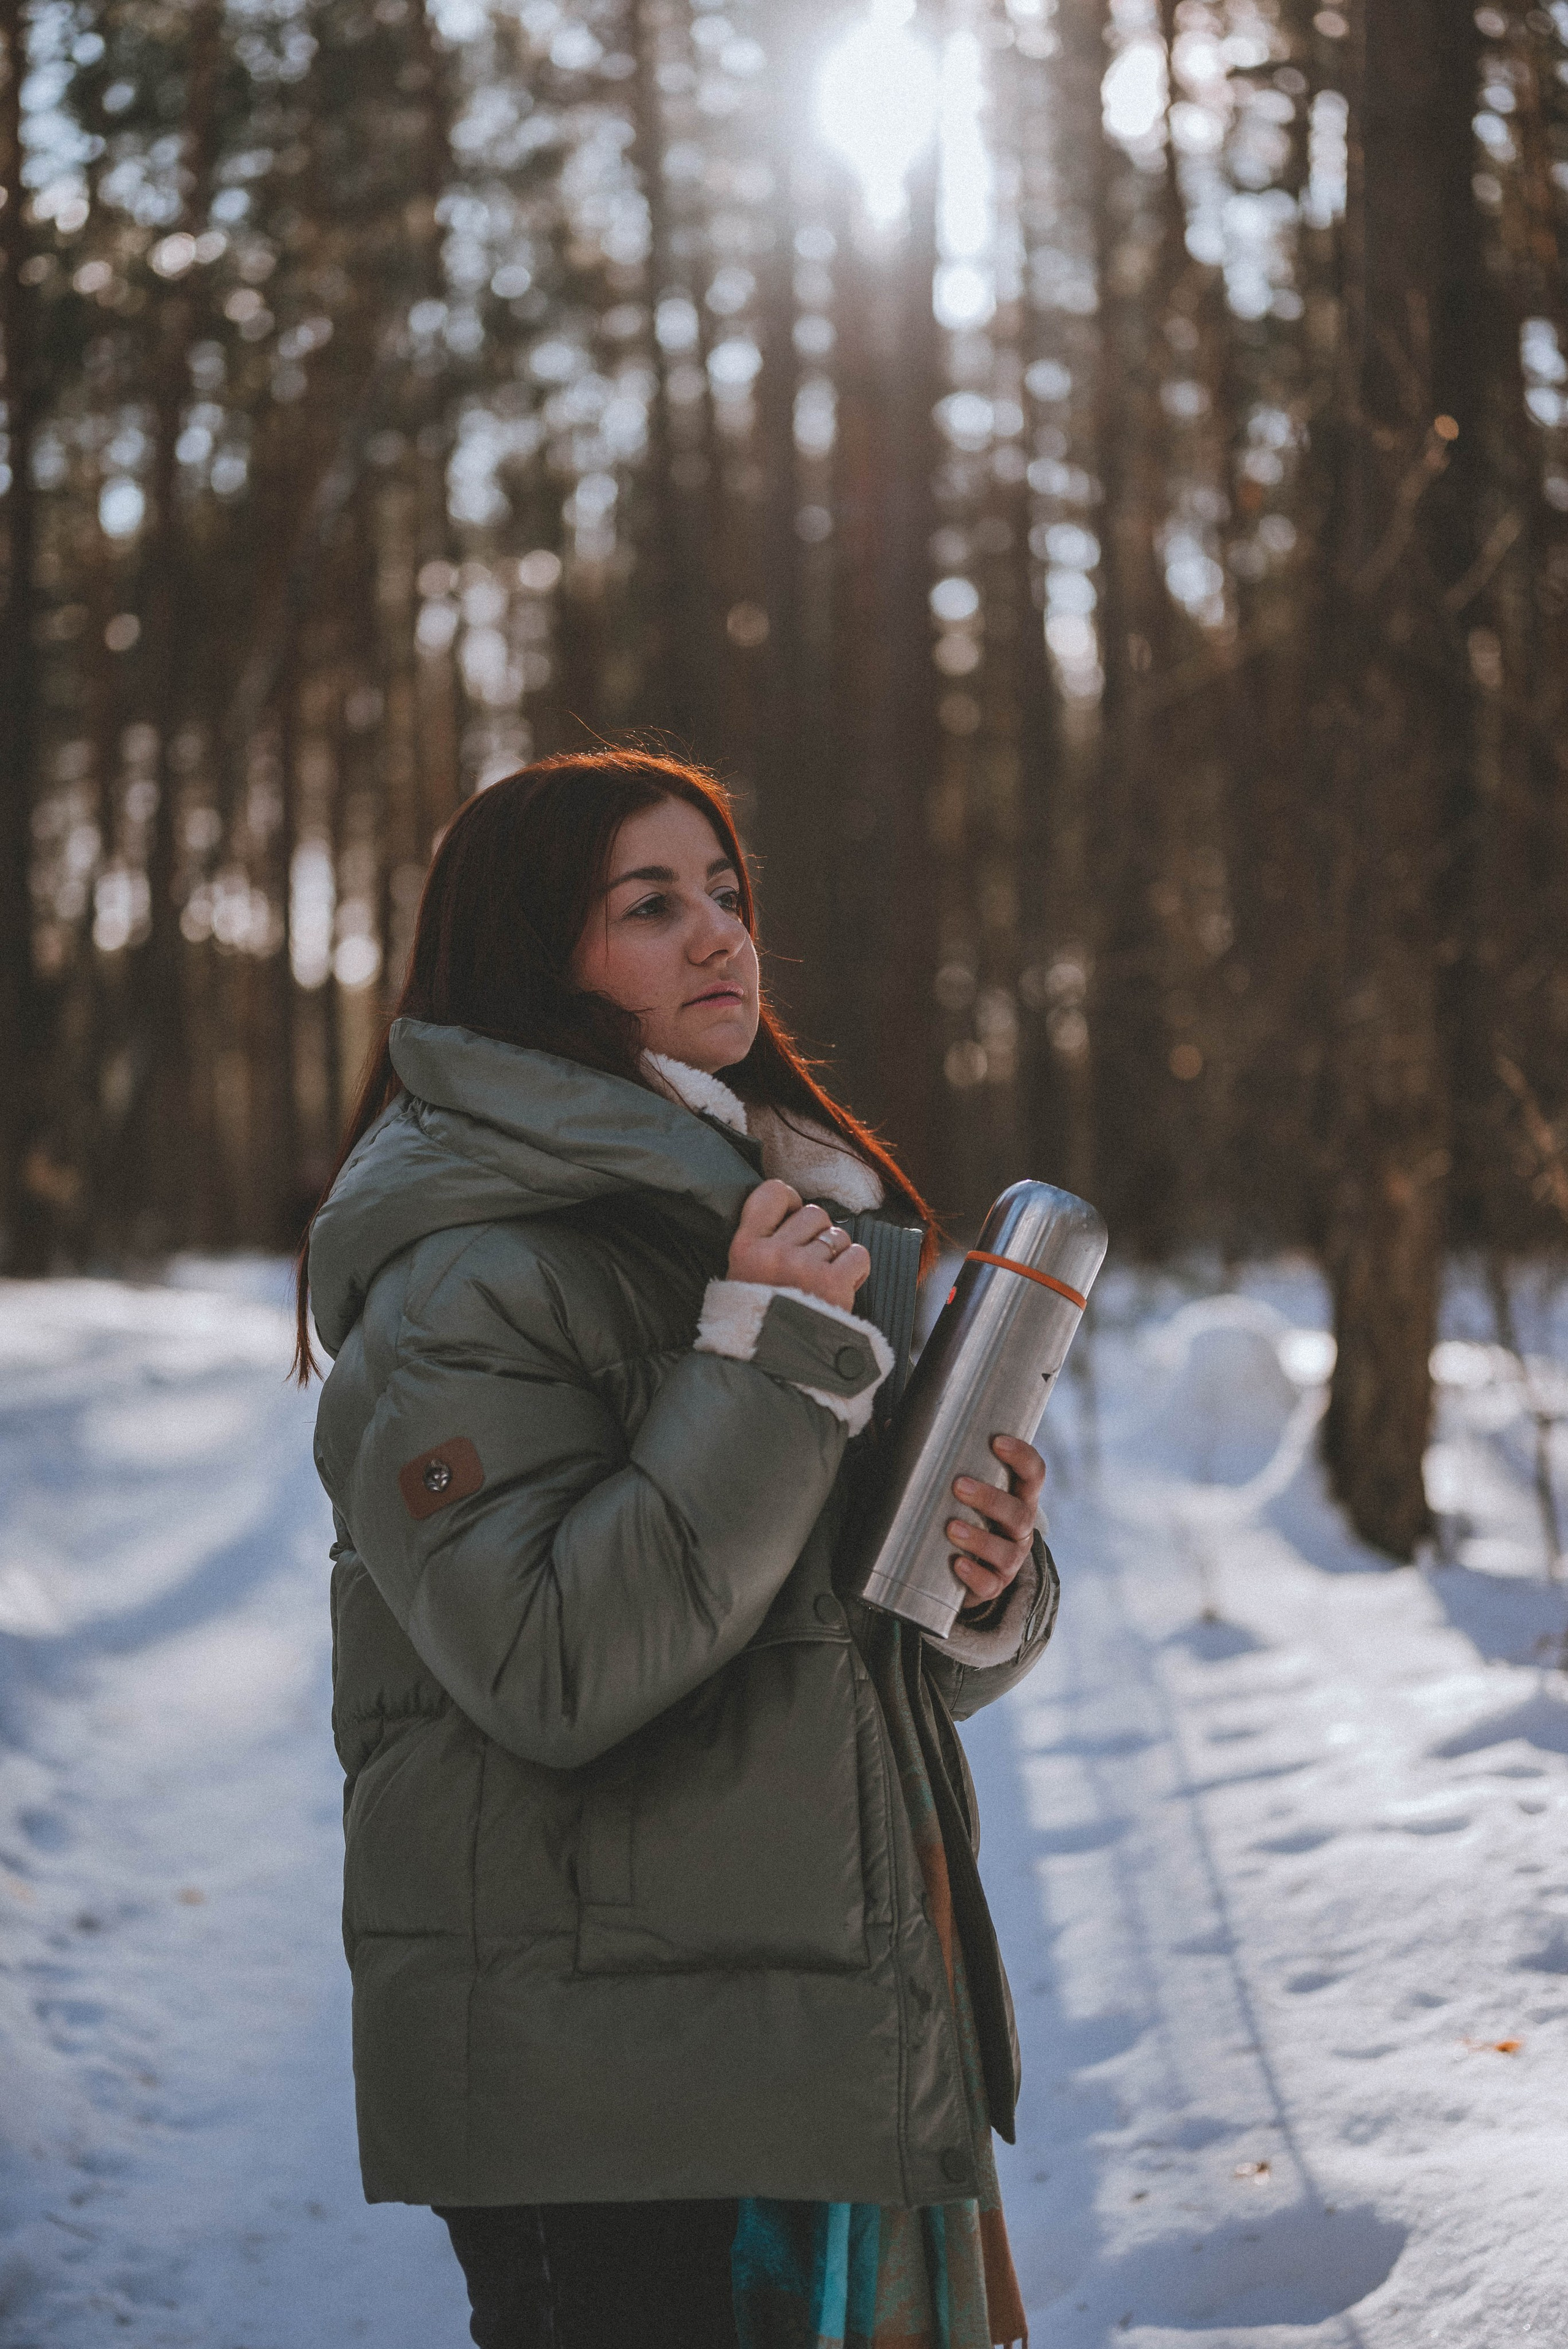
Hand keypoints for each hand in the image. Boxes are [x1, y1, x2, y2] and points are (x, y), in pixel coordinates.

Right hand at [726, 1178, 870, 1310]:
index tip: (792, 1217)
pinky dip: (855, 1269)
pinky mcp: (834, 1285)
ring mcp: (804, 1268)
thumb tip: (794, 1211)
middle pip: (813, 1213)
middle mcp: (774, 1253)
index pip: (772, 1193)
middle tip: (809, 1263)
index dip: (789, 1200)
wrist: (772, 1368)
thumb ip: (761, 1243)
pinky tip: (842, 1286)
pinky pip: (858, 1254)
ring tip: (823, 1280)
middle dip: (817, 1234)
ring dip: (837, 1254)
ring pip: (838, 1235)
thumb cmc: (759, 1322)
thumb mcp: (741, 1277)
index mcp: (745, 1247)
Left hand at [947, 1434, 1044, 1611]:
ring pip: (1006, 1550)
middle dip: (990, 1498)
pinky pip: (990, 1584)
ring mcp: (1010, 1559)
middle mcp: (1020, 1527)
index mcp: (1017, 1496)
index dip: (1022, 1456)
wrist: (969, 1565)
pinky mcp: (994, 1585)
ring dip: (979, 1538)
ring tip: (951, 1527)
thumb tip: (889, 1422)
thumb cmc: (963, 1511)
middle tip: (959, 1485)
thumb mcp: (958, 1486)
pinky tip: (957, 1565)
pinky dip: (974, 1575)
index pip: (1033, 1473)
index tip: (997, 1441)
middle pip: (1019, 1512)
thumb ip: (931, 1456)